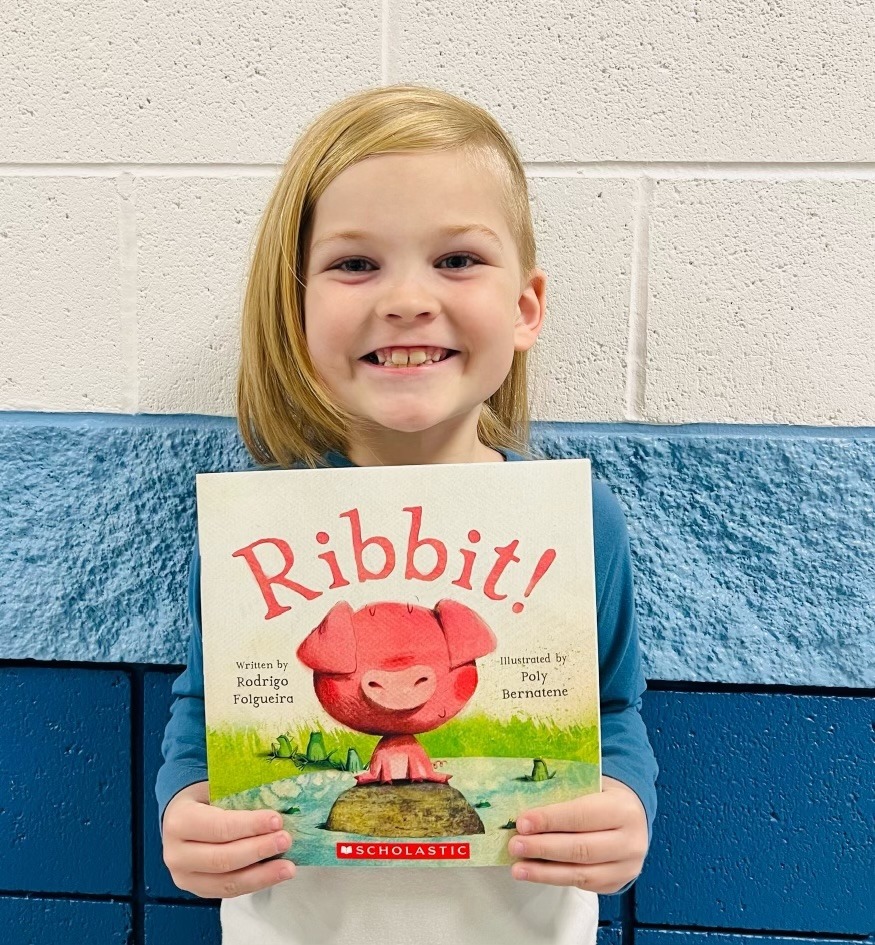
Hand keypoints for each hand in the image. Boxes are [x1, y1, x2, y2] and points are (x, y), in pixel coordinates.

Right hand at [162, 781, 294, 897]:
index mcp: (179, 821)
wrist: (182, 818)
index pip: (219, 827)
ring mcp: (184, 876)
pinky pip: (229, 891)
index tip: (277, 820)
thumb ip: (239, 796)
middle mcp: (175, 854)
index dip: (250, 826)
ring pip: (227, 882)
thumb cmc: (204, 798)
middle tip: (285, 840)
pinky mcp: (197, 890)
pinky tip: (274, 874)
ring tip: (288, 866)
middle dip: (259, 850)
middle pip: (223, 858)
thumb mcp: (215, 788)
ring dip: (262, 875)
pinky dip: (255, 883)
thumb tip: (279, 800)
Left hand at [508, 776, 647, 892]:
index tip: (522, 822)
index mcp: (624, 809)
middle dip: (543, 848)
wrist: (633, 817)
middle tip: (515, 845)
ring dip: (544, 871)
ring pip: (580, 873)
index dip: (550, 820)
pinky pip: (582, 884)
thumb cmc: (603, 796)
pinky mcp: (616, 884)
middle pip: (581, 848)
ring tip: (518, 867)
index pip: (582, 816)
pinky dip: (555, 878)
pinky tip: (535, 872)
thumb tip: (526, 808)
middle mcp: (630, 841)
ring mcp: (626, 867)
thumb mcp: (592, 785)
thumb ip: (565, 794)